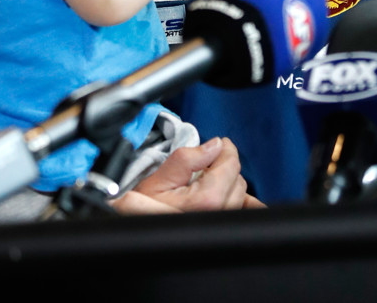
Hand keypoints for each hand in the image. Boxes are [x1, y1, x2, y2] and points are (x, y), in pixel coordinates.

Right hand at [112, 137, 264, 214]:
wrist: (131, 229)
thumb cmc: (140, 208)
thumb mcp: (160, 177)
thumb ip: (189, 158)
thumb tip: (214, 145)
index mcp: (205, 200)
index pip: (230, 165)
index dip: (225, 149)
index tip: (219, 144)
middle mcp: (217, 215)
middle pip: (238, 180)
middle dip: (225, 166)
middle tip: (208, 161)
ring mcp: (218, 226)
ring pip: (240, 196)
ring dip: (229, 183)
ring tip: (210, 178)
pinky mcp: (217, 232)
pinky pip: (242, 215)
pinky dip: (244, 204)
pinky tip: (238, 198)